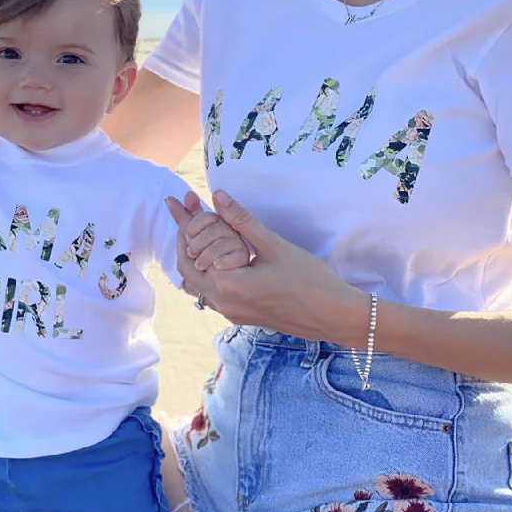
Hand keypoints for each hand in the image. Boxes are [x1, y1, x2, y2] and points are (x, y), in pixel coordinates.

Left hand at [166, 189, 370, 342]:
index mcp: (228, 284)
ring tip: (197, 227)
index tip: (178, 199)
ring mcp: (230, 312)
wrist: (333, 316)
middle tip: (187, 208)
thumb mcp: (274, 245)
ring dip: (193, 254)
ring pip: (195, 281)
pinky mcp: (240, 316)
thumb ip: (241, 220)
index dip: (185, 219)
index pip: (192, 246)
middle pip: (187, 265)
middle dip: (185, 234)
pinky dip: (205, 270)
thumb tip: (217, 195)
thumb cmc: (309, 280)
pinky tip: (215, 253)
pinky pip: (209, 291)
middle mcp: (222, 302)